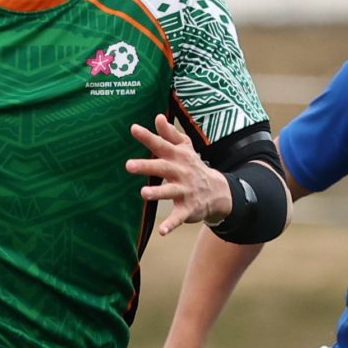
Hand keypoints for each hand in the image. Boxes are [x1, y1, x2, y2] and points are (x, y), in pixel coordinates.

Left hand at [125, 115, 230, 235]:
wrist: (218, 191)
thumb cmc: (194, 167)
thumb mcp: (185, 148)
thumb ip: (170, 134)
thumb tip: (158, 116)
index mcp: (178, 157)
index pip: (161, 145)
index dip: (147, 137)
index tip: (133, 128)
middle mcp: (181, 172)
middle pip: (163, 167)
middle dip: (146, 166)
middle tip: (128, 165)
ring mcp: (185, 191)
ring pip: (170, 192)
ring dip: (158, 193)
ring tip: (144, 194)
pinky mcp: (188, 209)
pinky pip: (178, 217)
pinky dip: (170, 225)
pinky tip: (161, 231)